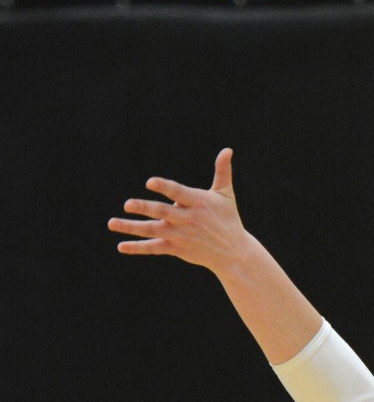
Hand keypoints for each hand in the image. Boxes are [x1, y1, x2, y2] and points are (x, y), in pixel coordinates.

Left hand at [108, 148, 246, 272]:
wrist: (233, 252)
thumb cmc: (228, 219)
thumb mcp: (226, 195)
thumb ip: (223, 171)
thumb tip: (227, 149)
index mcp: (198, 203)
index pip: (179, 193)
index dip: (165, 187)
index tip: (150, 182)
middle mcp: (187, 219)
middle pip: (163, 213)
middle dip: (145, 209)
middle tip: (127, 204)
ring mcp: (180, 235)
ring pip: (153, 231)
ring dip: (132, 227)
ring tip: (112, 222)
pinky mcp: (176, 249)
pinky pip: (154, 248)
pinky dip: (138, 248)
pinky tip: (121, 246)